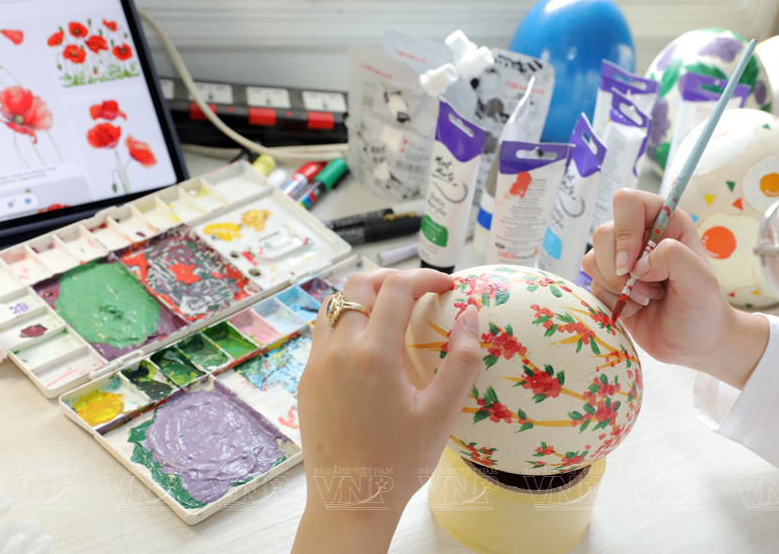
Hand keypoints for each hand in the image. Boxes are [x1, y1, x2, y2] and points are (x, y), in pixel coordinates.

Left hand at [293, 268, 480, 553]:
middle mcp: (338, 349)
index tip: (447, 286)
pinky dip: (349, 320)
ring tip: (395, 311)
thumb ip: (462, 359)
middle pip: (360, 284)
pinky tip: (371, 343)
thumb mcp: (442, 413)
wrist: (350, 500)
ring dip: (367, 296)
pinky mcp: (307, 378)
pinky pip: (325, 330)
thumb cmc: (400, 461)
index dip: (426, 277)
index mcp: (373, 354)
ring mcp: (317, 362)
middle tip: (422, 291)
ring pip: (336, 303)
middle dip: (394, 278)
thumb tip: (471, 315)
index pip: (397, 288)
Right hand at [582, 189, 767, 387]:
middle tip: (648, 290)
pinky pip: (591, 285)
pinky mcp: (609, 285)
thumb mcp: (701, 281)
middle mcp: (640, 236)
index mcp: (664, 222)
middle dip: (619, 269)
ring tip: (646, 299)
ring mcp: (621, 260)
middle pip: (603, 234)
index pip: (627, 202)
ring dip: (616, 287)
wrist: (696, 344)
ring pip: (592, 260)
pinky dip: (612, 301)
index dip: (624, 231)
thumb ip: (674, 259)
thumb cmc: (704, 308)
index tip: (632, 264)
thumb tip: (637, 264)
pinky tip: (636, 309)